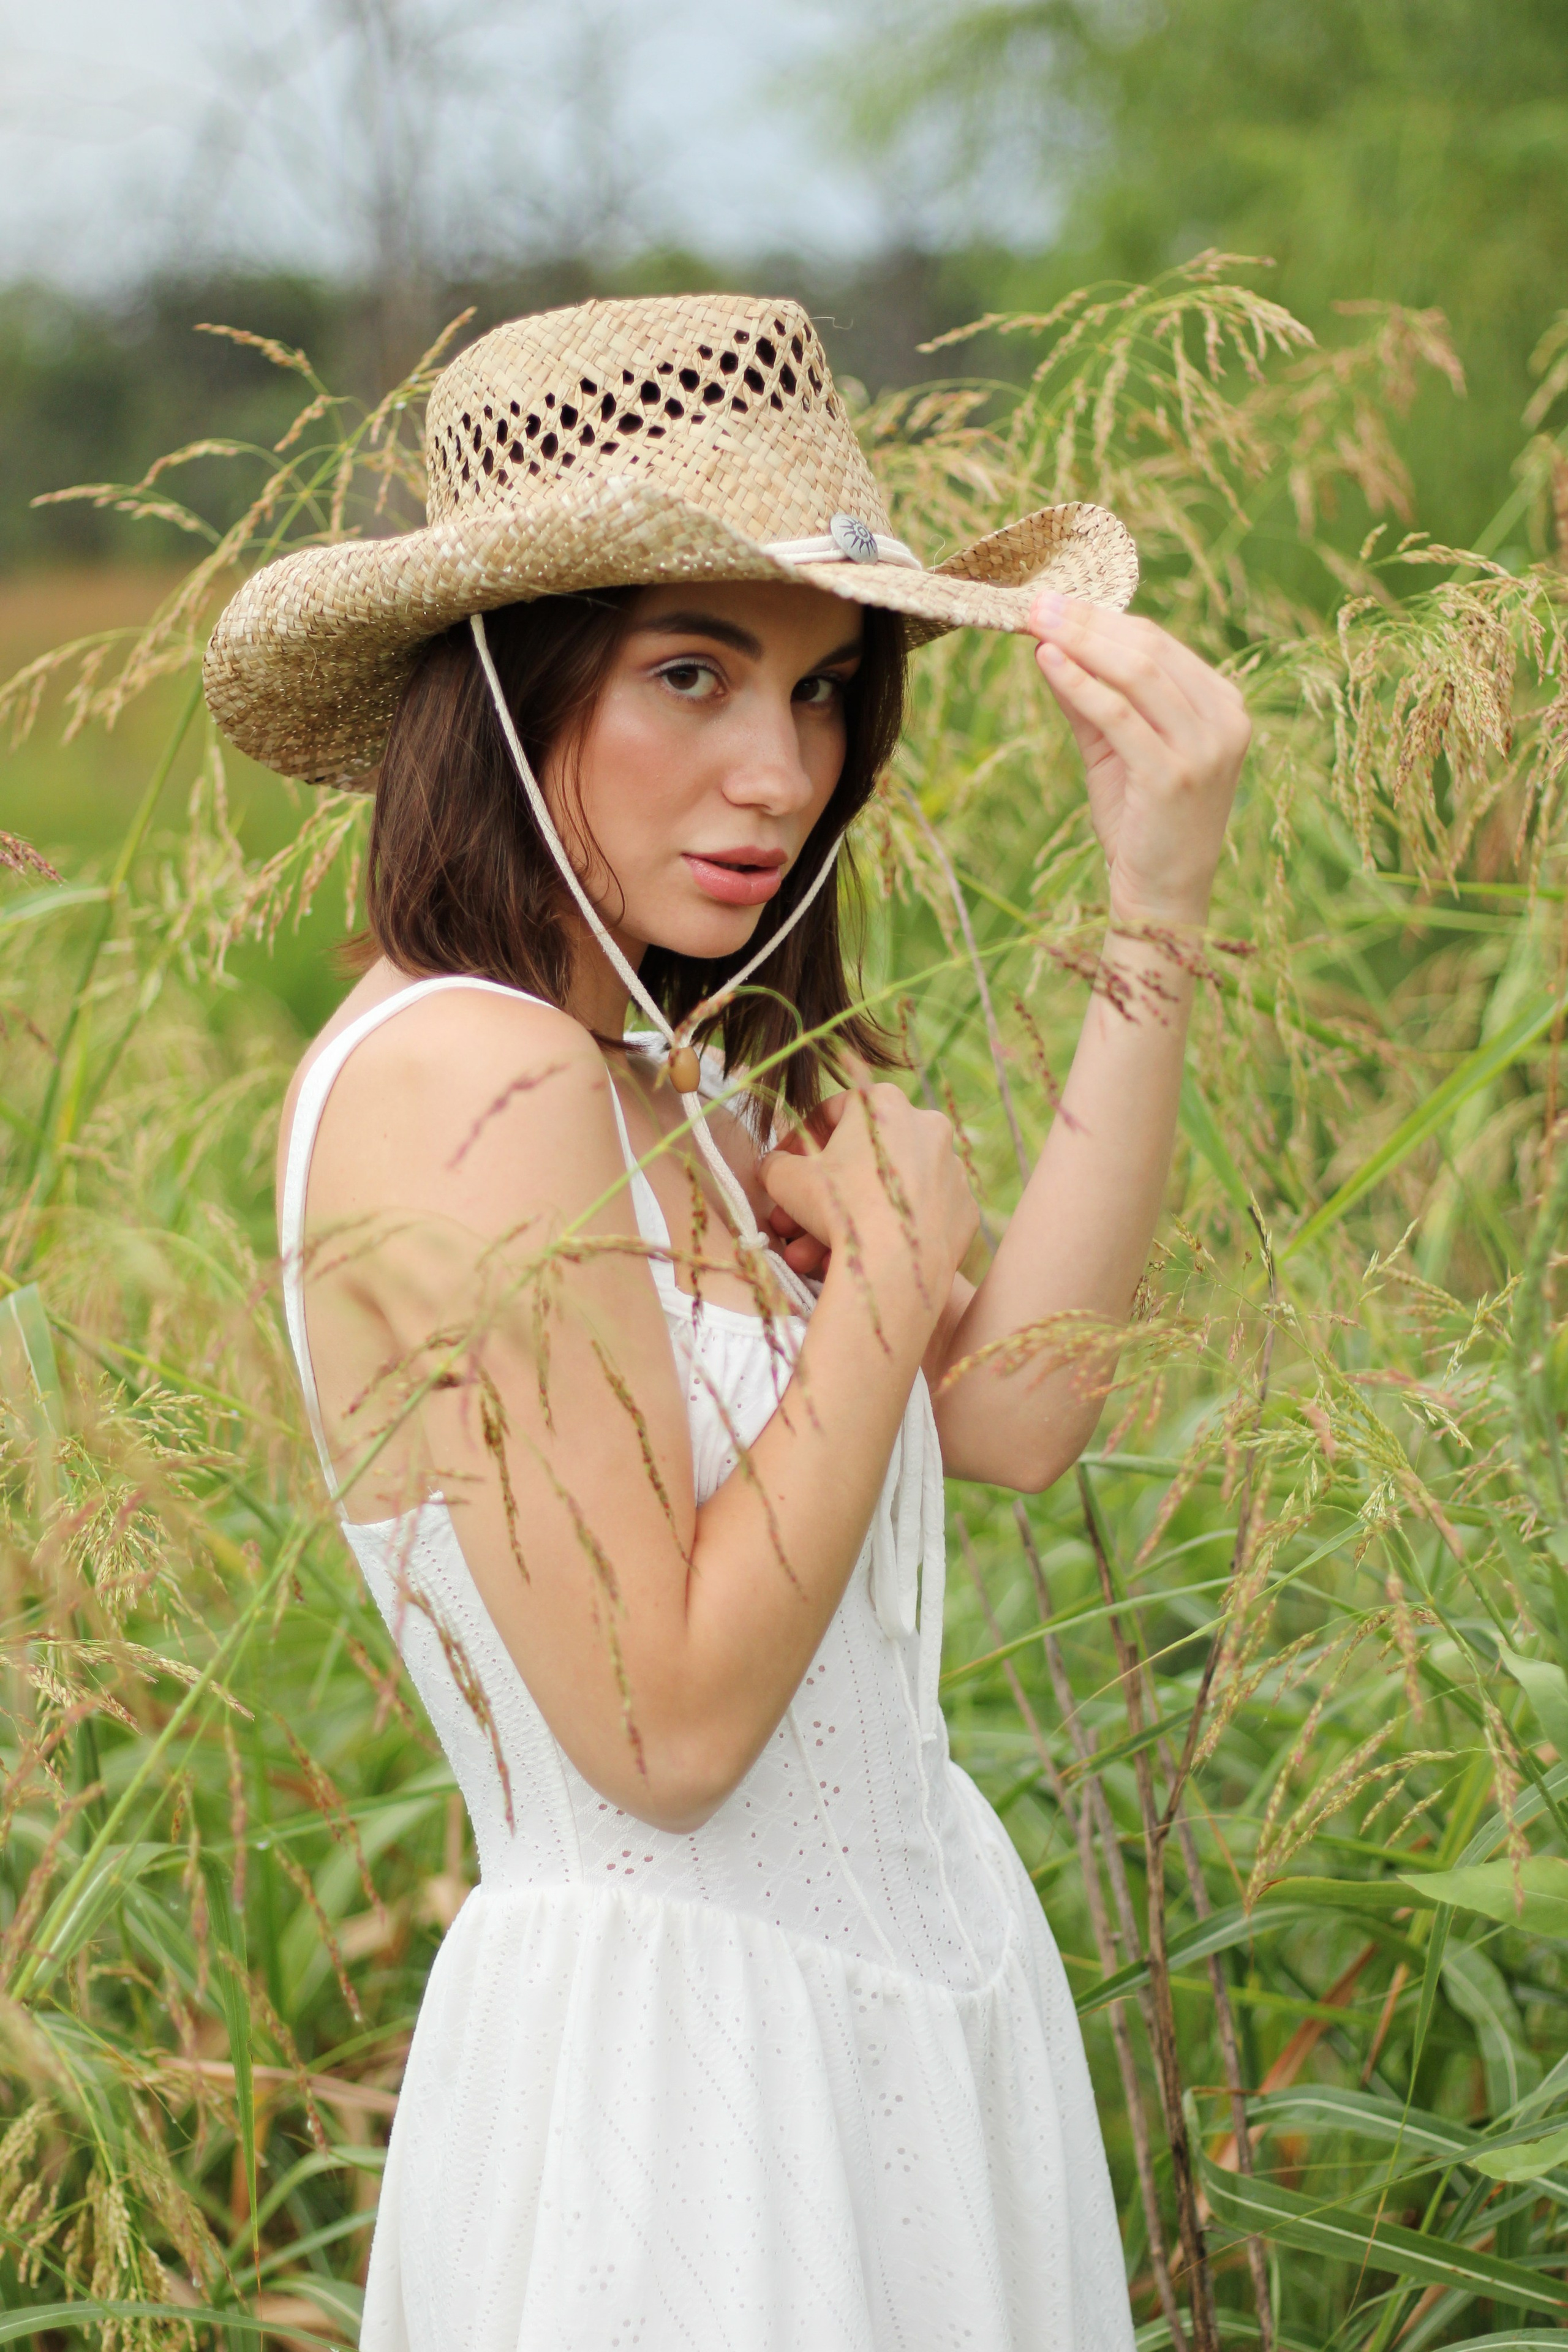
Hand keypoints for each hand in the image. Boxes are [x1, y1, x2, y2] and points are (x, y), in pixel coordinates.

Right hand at [759, 1070, 976, 1313]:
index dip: (800, 1141)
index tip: (786, 1168)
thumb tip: (775, 1165)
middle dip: (825, 1193)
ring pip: (889, 1191)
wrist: (895, 1266)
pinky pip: (918, 1217)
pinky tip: (863, 1256)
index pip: (833, 1113)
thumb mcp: (784, 1178)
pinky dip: (892, 1232)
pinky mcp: (965, 1209)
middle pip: (862, 1159)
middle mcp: (927, 1126)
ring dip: (852, 1218)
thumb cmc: (838, 1208)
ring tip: (818, 1253)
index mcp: (884, 1103)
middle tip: (796, 1220)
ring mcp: (952, 1169)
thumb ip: (775, 1162)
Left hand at [1028, 595, 1249, 928]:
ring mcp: (1205, 747)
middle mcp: (1224, 719)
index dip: (1101, 619)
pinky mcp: (1175, 775)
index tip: (1053, 602)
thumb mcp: (1115, 750)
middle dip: (1087, 621)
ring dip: (1081, 642)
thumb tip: (1048, 644)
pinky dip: (1080, 684)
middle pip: (1149, 648)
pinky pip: (1119, 715)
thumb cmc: (1141, 822)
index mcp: (1221, 705)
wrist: (1163, 896)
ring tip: (1036, 623)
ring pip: (1138, 673)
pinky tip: (1048, 663)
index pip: (1158, 644)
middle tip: (1036, 603)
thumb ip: (1090, 699)